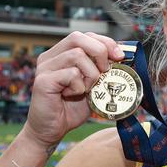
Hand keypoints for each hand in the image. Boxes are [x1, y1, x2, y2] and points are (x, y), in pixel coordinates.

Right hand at [23, 32, 123, 147]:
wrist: (51, 131)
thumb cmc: (71, 108)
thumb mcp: (93, 85)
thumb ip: (102, 70)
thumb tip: (122, 58)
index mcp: (61, 54)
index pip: (85, 36)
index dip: (105, 42)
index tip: (119, 56)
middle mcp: (50, 57)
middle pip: (78, 38)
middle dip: (100, 51)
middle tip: (106, 71)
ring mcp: (45, 68)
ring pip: (77, 55)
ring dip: (91, 74)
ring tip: (86, 89)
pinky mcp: (43, 81)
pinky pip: (71, 74)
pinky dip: (79, 86)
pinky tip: (74, 95)